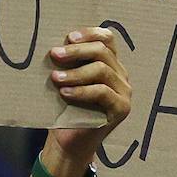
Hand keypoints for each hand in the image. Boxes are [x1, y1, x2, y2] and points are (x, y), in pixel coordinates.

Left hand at [44, 27, 131, 176]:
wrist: (69, 143)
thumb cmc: (65, 108)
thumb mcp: (66, 80)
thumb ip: (67, 63)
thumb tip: (52, 44)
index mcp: (110, 63)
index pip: (107, 39)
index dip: (90, 33)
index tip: (68, 37)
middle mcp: (121, 75)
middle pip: (102, 52)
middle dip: (76, 51)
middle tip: (55, 54)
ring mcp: (124, 92)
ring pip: (102, 70)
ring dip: (76, 72)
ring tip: (55, 77)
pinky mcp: (122, 108)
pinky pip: (102, 92)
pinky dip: (81, 91)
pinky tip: (65, 93)